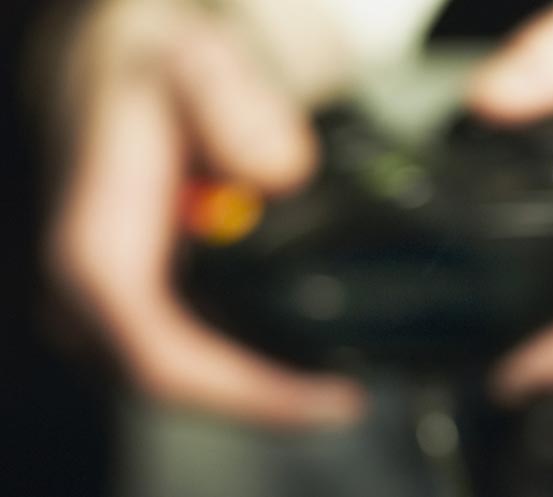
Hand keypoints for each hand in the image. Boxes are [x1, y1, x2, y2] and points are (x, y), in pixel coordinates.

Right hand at [48, 0, 359, 427]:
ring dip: (268, 379)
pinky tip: (315, 347)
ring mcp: (117, 304)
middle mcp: (95, 291)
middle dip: (270, 396)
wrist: (132, 63)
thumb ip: (236, 107)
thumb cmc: (159, 66)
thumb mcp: (196, 61)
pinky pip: (200, 349)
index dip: (250, 392)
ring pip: (196, 373)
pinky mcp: (146, 301)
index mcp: (97, 249)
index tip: (328, 397)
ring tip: (343, 371)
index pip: (166, 359)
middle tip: (352, 390)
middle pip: (187, 382)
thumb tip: (279, 173)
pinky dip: (258, 354)